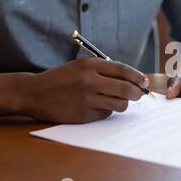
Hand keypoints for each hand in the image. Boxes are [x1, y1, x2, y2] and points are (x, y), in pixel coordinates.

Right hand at [20, 57, 149, 123]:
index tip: (144, 81)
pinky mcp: (83, 114)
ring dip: (123, 103)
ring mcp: (86, 99)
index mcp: (90, 65)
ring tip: (118, 101)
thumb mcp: (81, 66)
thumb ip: (105, 69)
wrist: (35, 93)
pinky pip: (106, 114)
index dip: (137, 76)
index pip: (123, 70)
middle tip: (139, 94)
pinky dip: (107, 111)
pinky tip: (97, 106)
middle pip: (125, 88)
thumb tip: (133, 78)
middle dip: (137, 93)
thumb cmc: (63, 78)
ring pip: (119, 104)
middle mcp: (89, 81)